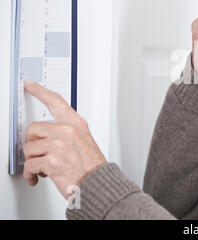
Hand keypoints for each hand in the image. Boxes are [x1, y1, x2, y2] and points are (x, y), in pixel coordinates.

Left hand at [22, 80, 106, 198]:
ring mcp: (58, 144)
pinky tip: (38, 177)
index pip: (56, 101)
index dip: (40, 92)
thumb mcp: (84, 141)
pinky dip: (31, 174)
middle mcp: (67, 131)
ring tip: (43, 168)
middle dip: (33, 144)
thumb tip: (45, 136)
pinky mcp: (51, 160)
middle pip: (33, 129)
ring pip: (29, 148)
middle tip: (40, 153)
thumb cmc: (91, 167)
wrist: (98, 183)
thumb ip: (66, 134)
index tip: (31, 86)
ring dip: (33, 161)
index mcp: (76, 124)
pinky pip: (29, 165)